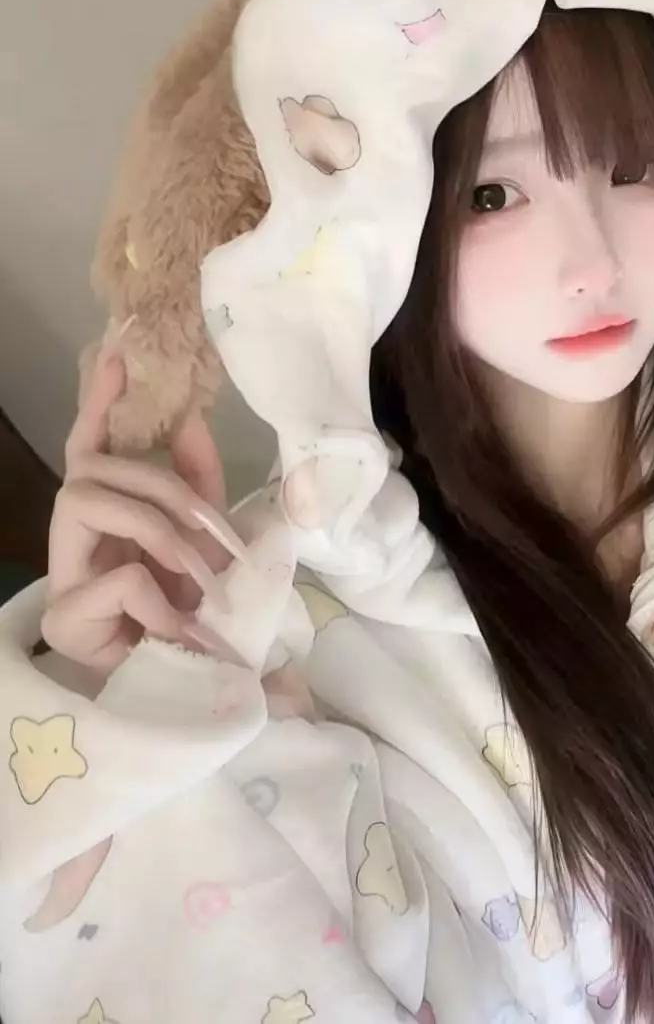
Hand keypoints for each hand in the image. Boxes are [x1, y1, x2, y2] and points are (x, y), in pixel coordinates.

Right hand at [43, 337, 246, 675]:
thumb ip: (199, 478)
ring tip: (200, 576)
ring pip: (88, 502)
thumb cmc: (191, 606)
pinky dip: (162, 594)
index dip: (98, 400)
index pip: (91, 446)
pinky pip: (117, 577)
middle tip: (217, 532)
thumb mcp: (208, 535)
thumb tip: (192, 414)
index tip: (114, 350)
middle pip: (95, 469)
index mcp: (108, 512)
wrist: (188, 678)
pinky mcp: (63, 617)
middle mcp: (74, 533)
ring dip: (160, 532)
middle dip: (166, 488)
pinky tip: (180, 623)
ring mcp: (62, 573)